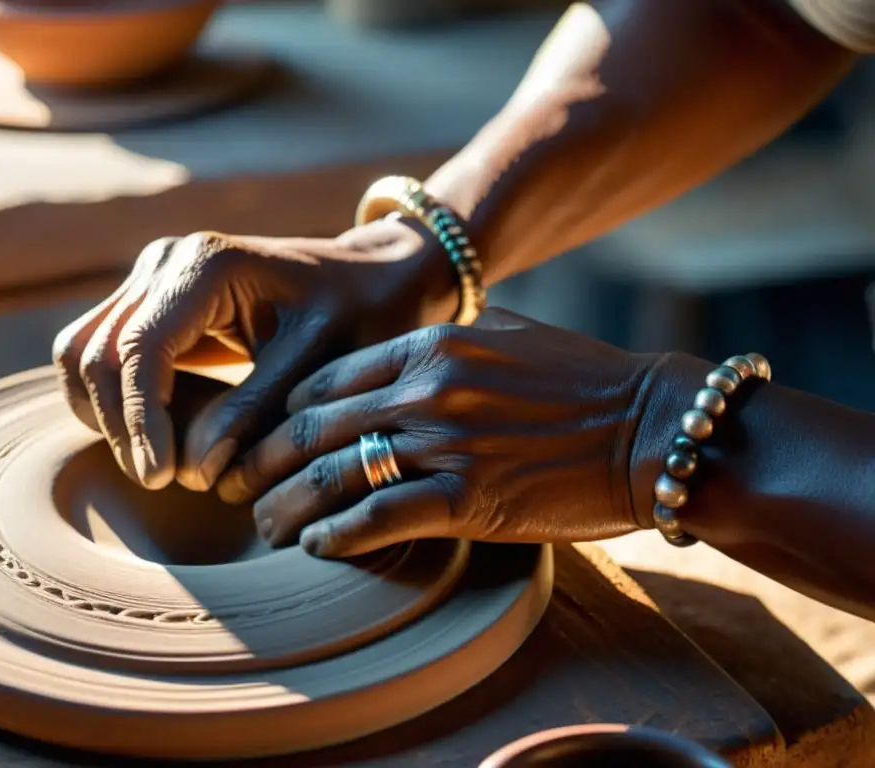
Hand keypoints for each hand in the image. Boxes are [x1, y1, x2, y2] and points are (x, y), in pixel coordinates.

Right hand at [52, 220, 456, 490]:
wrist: (365, 279)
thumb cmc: (356, 315)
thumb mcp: (318, 363)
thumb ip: (255, 411)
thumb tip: (193, 472)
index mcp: (208, 265)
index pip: (140, 350)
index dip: (140, 420)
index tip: (160, 478)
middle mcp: (167, 262)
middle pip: (96, 353)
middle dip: (119, 424)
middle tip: (160, 479)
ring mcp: (152, 277)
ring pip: (83, 354)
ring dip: (105, 413)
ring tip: (155, 463)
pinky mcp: (150, 302)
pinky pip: (101, 354)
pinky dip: (111, 399)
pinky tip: (151, 436)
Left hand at [215, 308, 655, 557]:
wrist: (649, 426)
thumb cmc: (579, 380)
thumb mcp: (505, 333)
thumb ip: (444, 338)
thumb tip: (399, 351)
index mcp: (428, 347)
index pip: (323, 380)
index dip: (282, 414)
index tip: (265, 438)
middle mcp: (425, 390)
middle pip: (312, 429)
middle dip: (264, 463)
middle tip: (242, 489)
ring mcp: (444, 444)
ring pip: (333, 476)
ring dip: (288, 507)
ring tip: (267, 527)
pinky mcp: (468, 499)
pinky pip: (379, 518)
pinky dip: (338, 535)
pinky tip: (318, 546)